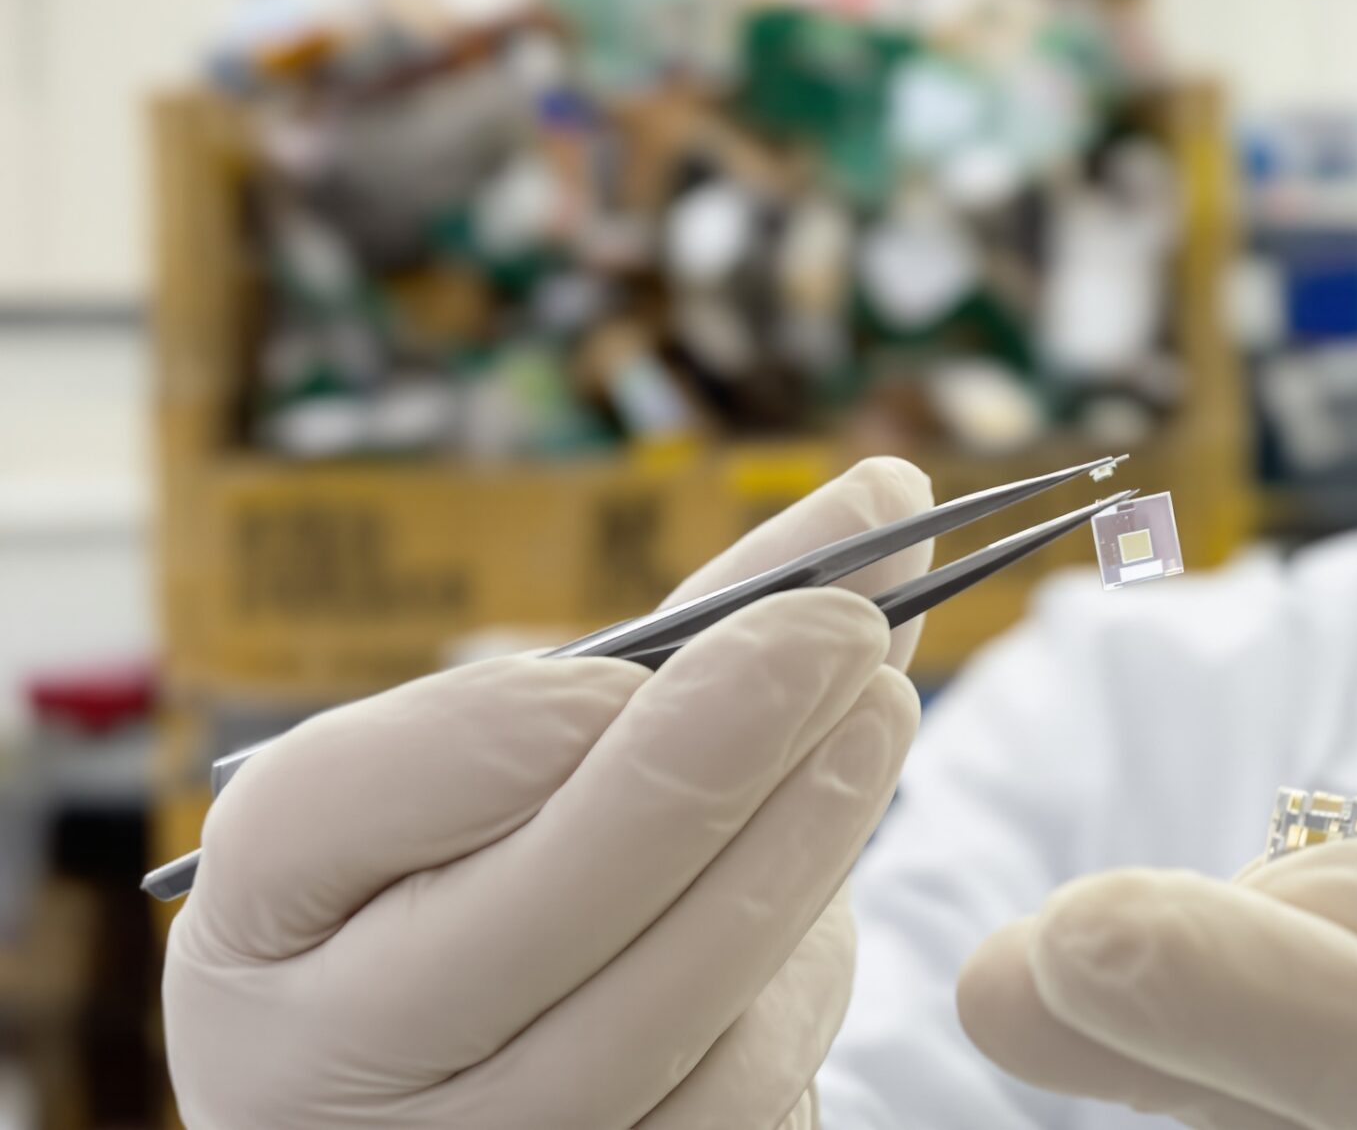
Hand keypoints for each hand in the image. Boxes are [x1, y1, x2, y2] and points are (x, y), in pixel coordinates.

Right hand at [164, 457, 935, 1129]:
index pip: (393, 783)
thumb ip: (685, 629)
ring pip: (678, 998)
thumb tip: (886, 496)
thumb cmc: (473, 875)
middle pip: (570, 885)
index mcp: (261, 908)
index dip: (565, 701)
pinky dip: (799, 977)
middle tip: (851, 626)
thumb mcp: (507, 752)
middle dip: (735, 733)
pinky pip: (737, 1092)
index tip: (703, 613)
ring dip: (806, 844)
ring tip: (881, 716)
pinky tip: (819, 894)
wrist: (419, 1096)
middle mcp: (325, 1057)